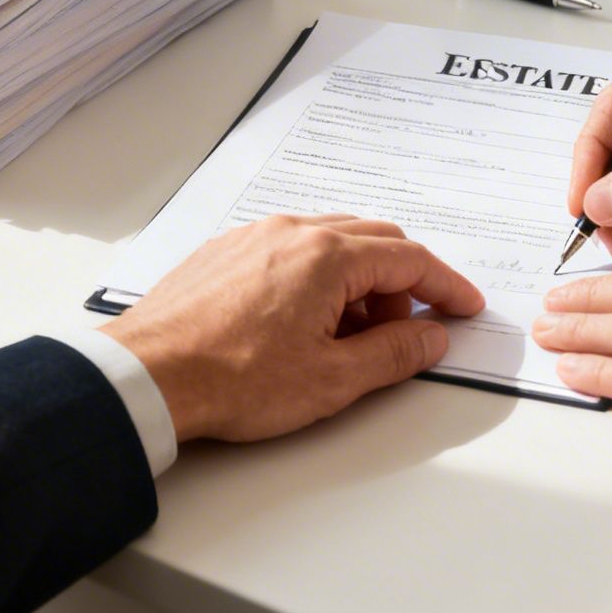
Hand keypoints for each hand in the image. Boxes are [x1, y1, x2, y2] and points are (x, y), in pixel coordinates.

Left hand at [101, 214, 484, 442]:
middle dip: (401, 284)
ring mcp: (253, 237)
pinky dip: (314, 278)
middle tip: (408, 329)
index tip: (463, 307)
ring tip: (350, 336)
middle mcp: (291, 231)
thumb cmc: (231, 378)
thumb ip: (394, 354)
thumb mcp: (333, 380)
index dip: (445, 286)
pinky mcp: (224, 252)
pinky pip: (288, 250)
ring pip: (328, 243)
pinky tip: (303, 323)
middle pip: (372, 241)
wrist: (148, 375)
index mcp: (326, 255)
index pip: (410, 259)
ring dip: (356, 281)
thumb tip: (430, 336)